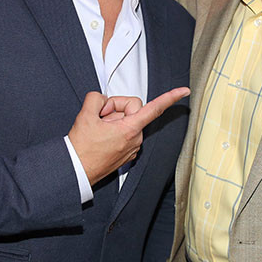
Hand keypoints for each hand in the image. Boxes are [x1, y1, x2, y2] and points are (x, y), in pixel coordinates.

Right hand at [68, 87, 189, 184]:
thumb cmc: (81, 149)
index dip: (170, 97)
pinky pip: (125, 132)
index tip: (184, 91)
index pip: (154, 108)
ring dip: (114, 120)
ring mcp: (132, 147)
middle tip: (100, 115)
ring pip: (128, 120)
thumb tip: (103, 99)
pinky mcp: (127, 153)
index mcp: (130, 129)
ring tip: (98, 129)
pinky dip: (115, 130)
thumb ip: (97, 98)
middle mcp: (136, 139)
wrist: (76, 171)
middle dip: (116, 107)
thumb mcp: (85, 116)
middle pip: (133, 109)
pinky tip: (102, 137)